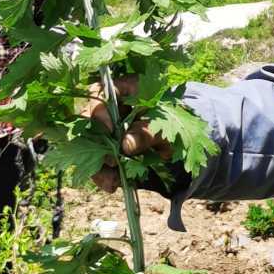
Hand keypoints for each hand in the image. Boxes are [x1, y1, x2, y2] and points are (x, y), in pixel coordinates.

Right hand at [87, 75, 170, 192]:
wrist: (185, 138)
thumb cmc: (176, 121)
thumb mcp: (165, 125)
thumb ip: (146, 132)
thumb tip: (125, 145)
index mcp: (125, 89)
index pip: (101, 94)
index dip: (99, 111)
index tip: (108, 130)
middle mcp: (110, 108)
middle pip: (89, 122)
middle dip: (94, 144)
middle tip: (109, 161)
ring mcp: (107, 130)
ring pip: (90, 145)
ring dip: (97, 164)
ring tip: (111, 182)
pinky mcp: (108, 149)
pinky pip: (99, 161)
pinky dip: (104, 174)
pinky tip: (112, 185)